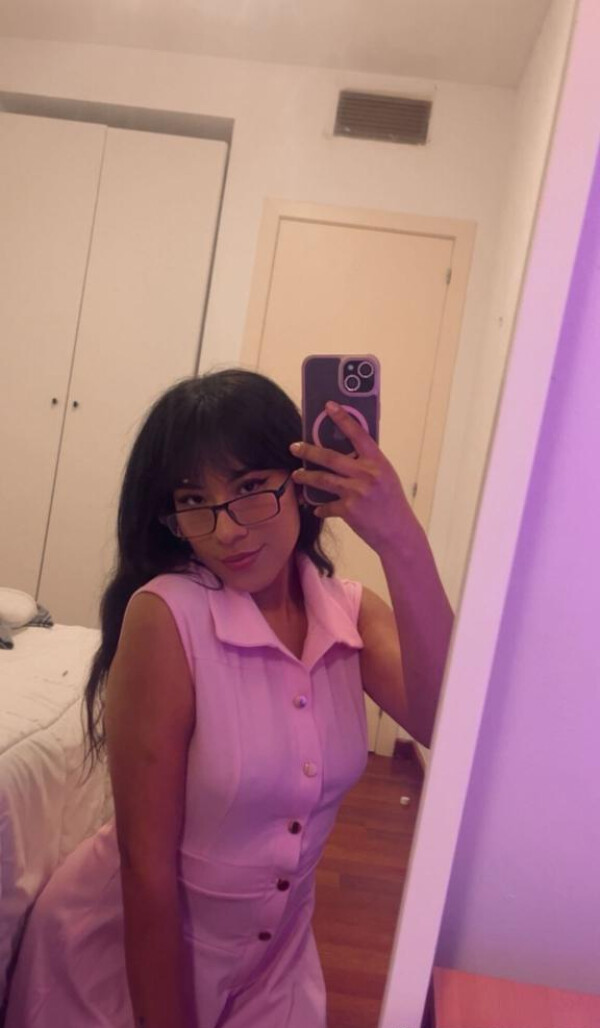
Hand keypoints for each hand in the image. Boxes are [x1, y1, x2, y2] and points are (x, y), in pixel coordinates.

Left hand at [290, 401, 417, 553]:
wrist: (398, 533)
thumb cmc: (392, 504)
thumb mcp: (386, 477)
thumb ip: (368, 465)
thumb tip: (346, 455)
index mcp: (377, 462)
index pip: (358, 434)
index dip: (343, 418)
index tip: (329, 406)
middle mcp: (366, 474)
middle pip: (330, 457)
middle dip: (308, 450)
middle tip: (294, 447)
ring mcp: (356, 492)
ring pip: (322, 479)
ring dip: (306, 477)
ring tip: (297, 475)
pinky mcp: (348, 510)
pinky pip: (326, 506)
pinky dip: (320, 507)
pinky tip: (316, 508)